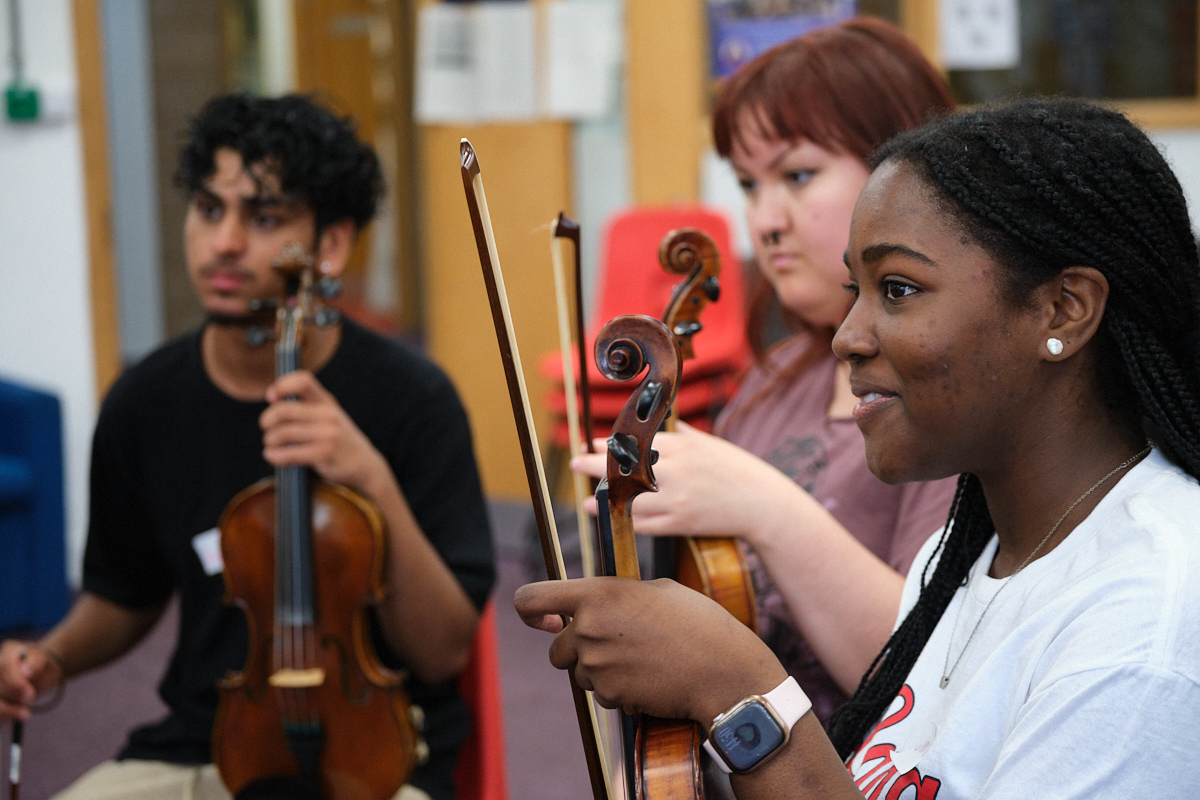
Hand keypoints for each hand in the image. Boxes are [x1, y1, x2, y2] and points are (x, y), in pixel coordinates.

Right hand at [0, 640, 62, 721]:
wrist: (40, 673)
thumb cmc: (41, 666)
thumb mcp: (44, 661)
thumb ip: (36, 664)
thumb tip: (26, 672)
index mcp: (9, 652)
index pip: (4, 667)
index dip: (15, 683)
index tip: (30, 694)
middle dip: (12, 698)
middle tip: (27, 708)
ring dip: (6, 711)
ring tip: (24, 714)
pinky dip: (3, 716)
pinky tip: (15, 716)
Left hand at [261, 370, 387, 493]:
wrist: (364, 464)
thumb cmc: (337, 440)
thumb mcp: (329, 417)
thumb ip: (306, 408)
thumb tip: (272, 400)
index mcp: (327, 401)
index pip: (303, 380)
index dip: (282, 385)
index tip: (271, 397)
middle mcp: (328, 415)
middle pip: (284, 410)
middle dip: (267, 420)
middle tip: (266, 427)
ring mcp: (328, 435)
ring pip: (283, 433)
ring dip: (270, 440)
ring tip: (271, 445)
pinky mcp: (324, 454)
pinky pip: (288, 454)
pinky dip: (274, 456)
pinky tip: (272, 456)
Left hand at [514, 577, 785, 726]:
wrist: (721, 670)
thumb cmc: (696, 623)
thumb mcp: (656, 590)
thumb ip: (616, 594)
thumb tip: (596, 603)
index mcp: (597, 594)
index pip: (531, 599)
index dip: (529, 612)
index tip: (544, 621)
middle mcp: (588, 629)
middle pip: (556, 649)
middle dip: (577, 650)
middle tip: (616, 644)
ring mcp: (596, 665)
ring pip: (579, 673)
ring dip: (599, 670)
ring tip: (639, 660)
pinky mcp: (609, 695)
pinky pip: (601, 694)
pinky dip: (618, 690)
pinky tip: (647, 678)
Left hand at [571, 421, 807, 544]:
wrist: (762, 503)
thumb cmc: (737, 470)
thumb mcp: (710, 444)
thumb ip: (684, 436)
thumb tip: (665, 425)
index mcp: (681, 447)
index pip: (636, 441)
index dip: (610, 442)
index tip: (591, 443)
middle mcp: (674, 470)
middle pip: (625, 466)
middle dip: (595, 464)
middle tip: (575, 462)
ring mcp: (675, 498)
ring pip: (629, 498)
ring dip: (605, 499)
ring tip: (589, 499)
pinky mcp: (680, 522)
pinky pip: (645, 523)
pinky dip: (625, 520)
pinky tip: (611, 516)